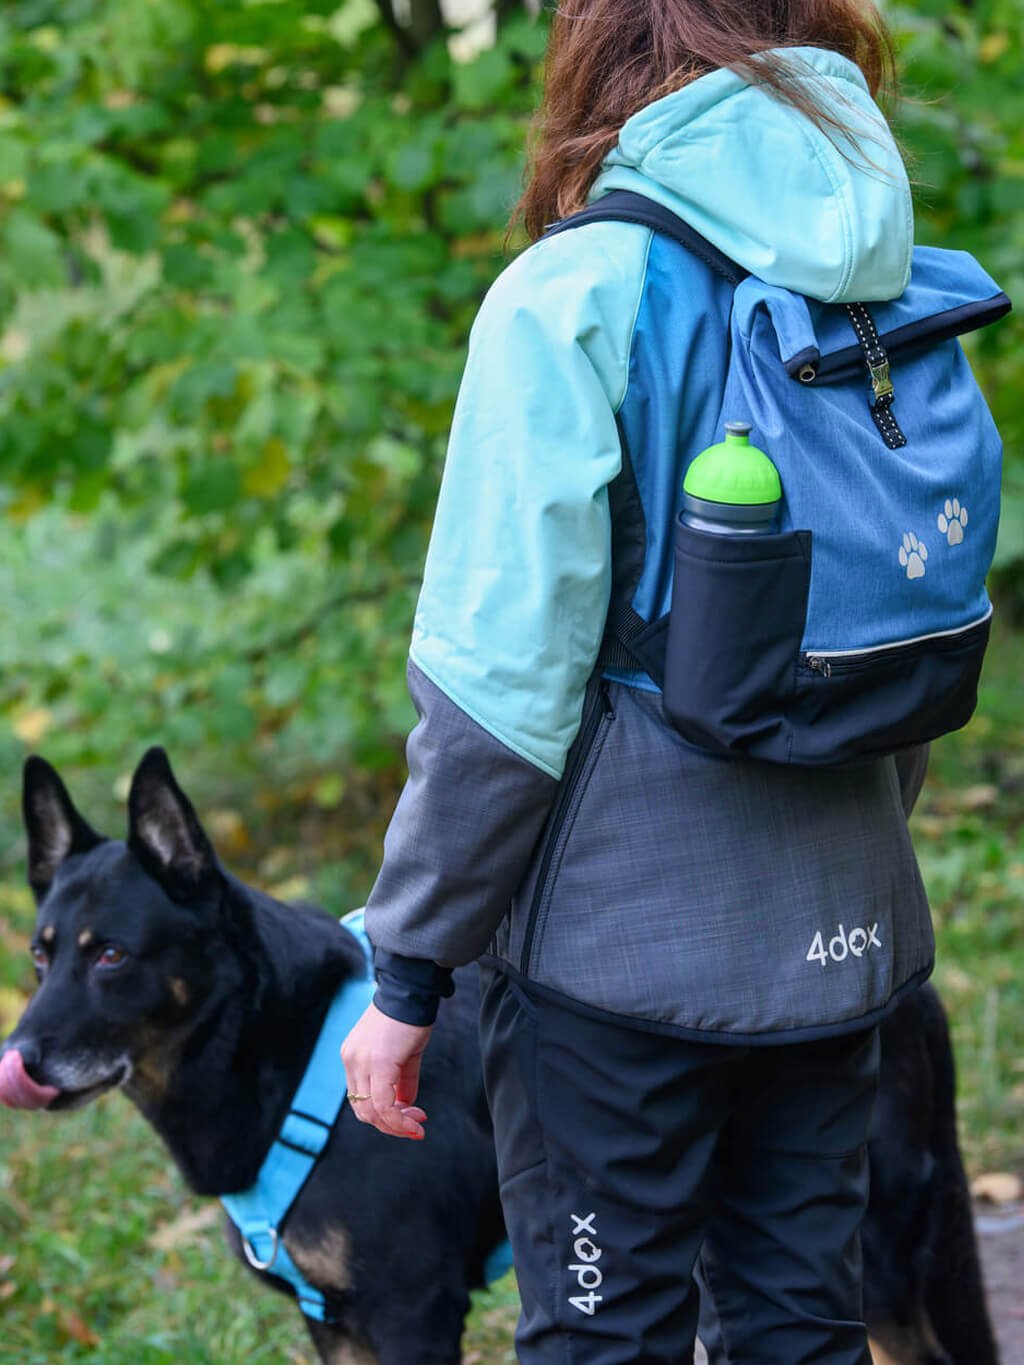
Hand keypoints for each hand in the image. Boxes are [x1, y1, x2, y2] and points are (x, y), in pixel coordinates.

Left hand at [341, 1002, 431, 1139]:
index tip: (411, 1117)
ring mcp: (361, 1062)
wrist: (412, 990)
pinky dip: (399, 1119)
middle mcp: (351, 1061)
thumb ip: (401, 1081)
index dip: (383, 1116)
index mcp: (353, 1057)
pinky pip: (384, 1104)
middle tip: (415, 1124)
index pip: (360, 1099)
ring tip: (417, 1124)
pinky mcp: (378, 1063)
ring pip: (372, 1112)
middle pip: (363, 1111)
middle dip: (390, 1125)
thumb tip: (405, 1106)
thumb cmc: (410, 1016)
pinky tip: (416, 1120)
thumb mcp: (404, 1053)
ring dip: (396, 1125)